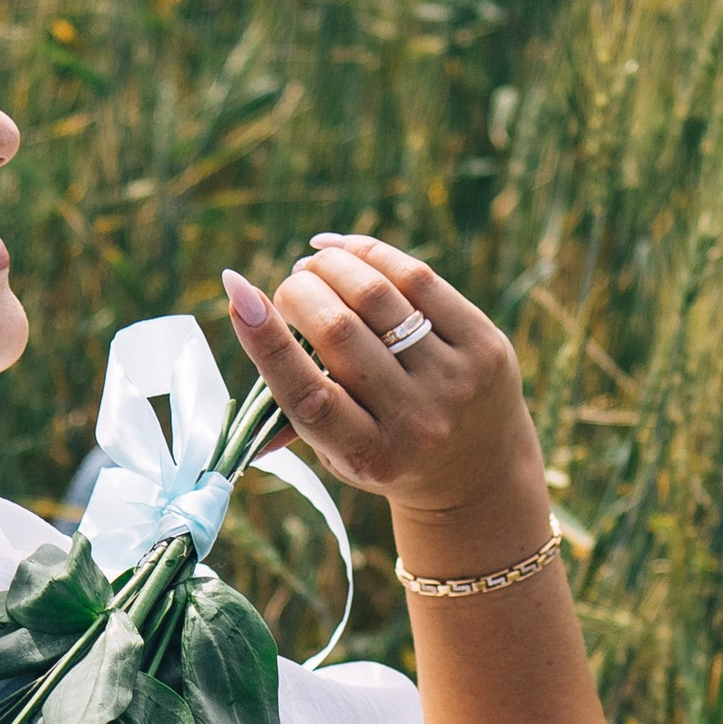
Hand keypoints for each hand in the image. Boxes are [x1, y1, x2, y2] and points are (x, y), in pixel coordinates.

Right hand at [219, 233, 547, 550]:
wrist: (479, 474)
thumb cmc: (386, 453)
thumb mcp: (339, 453)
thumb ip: (292, 401)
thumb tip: (240, 310)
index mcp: (369, 456)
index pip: (308, 395)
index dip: (268, 342)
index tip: (237, 293)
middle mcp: (416, 421)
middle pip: (339, 331)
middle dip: (300, 293)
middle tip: (290, 287)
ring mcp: (455, 380)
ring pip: (377, 295)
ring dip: (333, 267)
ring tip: (315, 266)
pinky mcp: (485, 344)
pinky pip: (419, 279)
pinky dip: (371, 255)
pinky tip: (345, 249)